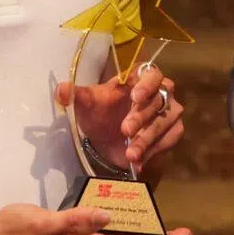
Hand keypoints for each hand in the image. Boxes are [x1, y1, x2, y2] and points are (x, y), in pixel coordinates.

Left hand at [55, 63, 183, 174]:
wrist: (107, 142)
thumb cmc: (100, 115)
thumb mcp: (86, 106)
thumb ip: (76, 96)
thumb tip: (61, 90)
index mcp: (139, 78)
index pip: (151, 73)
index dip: (146, 84)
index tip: (134, 97)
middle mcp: (160, 91)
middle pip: (158, 99)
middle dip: (141, 117)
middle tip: (125, 130)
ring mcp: (169, 112)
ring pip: (165, 121)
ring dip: (147, 138)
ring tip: (130, 154)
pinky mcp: (172, 132)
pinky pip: (169, 139)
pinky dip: (153, 151)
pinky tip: (138, 161)